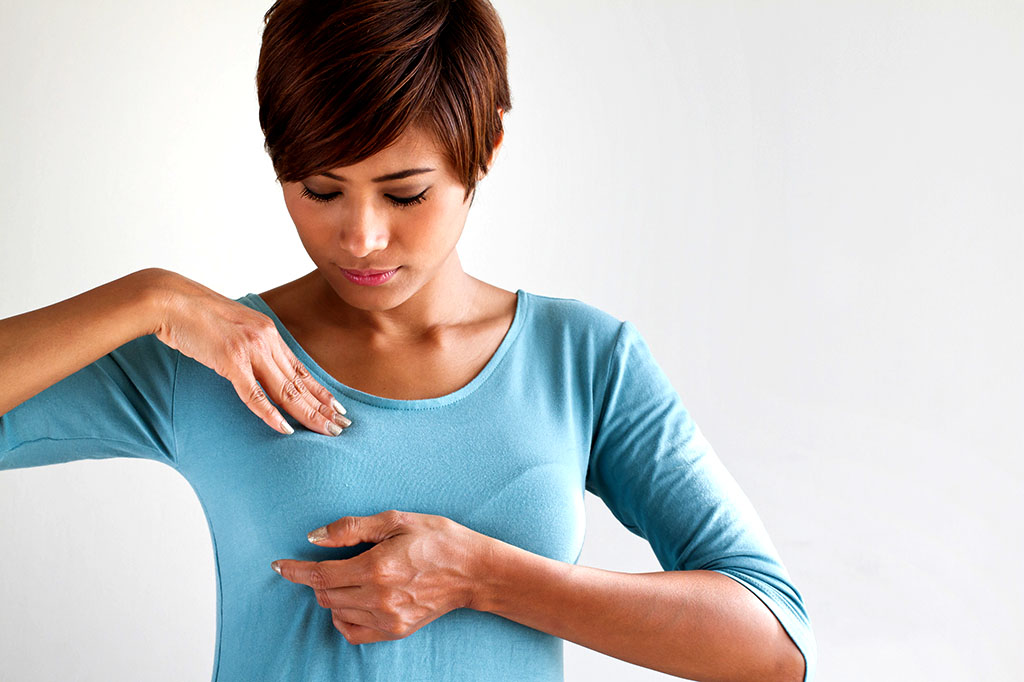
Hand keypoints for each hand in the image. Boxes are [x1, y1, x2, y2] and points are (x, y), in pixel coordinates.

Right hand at [143, 268, 349, 435]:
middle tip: (342, 427)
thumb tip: (259, 367)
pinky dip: (270, 413)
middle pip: (300, 382)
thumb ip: (250, 346)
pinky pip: (254, 393)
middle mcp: (265, 340)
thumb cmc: (196, 316)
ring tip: (326, 431)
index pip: (301, 368)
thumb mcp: (233, 328)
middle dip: (323, 407)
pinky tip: (285, 429)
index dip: (321, 391)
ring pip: (286, 389)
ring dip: (307, 414)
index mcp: (268, 332)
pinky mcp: (230, 360)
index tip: (339, 408)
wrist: (170, 300)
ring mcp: (249, 350)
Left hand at [271, 510, 489, 643]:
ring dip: (331, 594)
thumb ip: (351, 528)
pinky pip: (353, 632)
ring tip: (348, 576)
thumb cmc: (437, 539)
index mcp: (377, 567)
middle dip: (316, 578)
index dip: (295, 569)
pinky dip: (343, 617)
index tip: (279, 565)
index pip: (320, 574)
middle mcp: (379, 598)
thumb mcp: (396, 520)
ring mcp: (387, 619)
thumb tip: (315, 537)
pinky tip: (351, 601)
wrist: (472, 571)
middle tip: (328, 561)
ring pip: (337, 611)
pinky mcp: (395, 631)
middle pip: (325, 594)